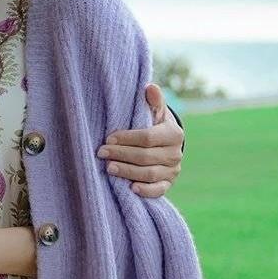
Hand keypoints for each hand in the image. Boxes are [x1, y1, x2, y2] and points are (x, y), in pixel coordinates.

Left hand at [97, 82, 183, 197]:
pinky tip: (130, 188)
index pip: (148, 138)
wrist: (164, 144)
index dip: (127, 138)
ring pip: (149, 174)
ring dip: (128, 172)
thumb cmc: (154, 124)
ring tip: (109, 168)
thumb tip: (149, 87)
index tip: (108, 138)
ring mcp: (173, 170)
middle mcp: (176, 153)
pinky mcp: (168, 184)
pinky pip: (158, 190)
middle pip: (146, 157)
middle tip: (102, 153)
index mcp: (173, 134)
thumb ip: (153, 101)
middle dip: (122, 155)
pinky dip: (146, 191)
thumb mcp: (154, 111)